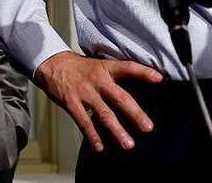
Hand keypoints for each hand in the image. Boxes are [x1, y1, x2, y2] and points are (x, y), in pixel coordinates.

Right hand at [33, 51, 162, 152]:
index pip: (128, 67)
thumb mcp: (100, 65)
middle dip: (135, 114)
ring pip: (104, 114)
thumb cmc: (81, 68)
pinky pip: (84, 122)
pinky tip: (100, 146)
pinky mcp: (71, 102)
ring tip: (128, 143)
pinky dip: (92, 136)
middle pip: (120, 97)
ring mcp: (84, 92)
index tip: (159, 78)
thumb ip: (116, 77)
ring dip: (117, 130)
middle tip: (147, 127)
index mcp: (106, 68)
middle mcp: (97, 80)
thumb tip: (139, 91)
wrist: (53, 65)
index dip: (143, 72)